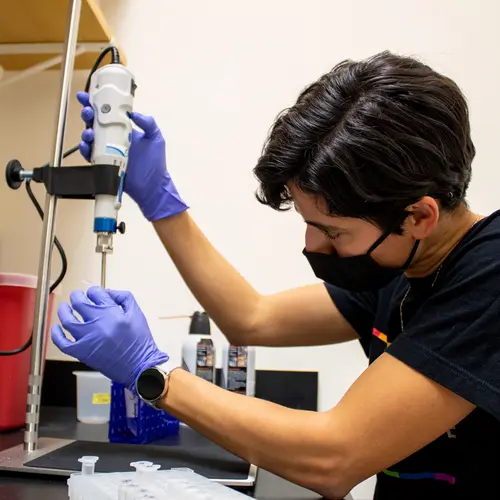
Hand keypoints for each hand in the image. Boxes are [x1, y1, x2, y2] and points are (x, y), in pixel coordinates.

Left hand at [51, 286, 168, 390]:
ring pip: (67, 320)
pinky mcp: (81, 352)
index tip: (94, 293)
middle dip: (77, 296)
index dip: (93, 291)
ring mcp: (87, 338)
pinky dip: (56, 335)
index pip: (95, 293)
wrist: (139, 366)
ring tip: (64, 307)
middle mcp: (97, 323)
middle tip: (77, 296)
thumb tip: (108, 292)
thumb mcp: (137, 314)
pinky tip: (56, 328)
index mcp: (111, 312)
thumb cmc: (140, 342)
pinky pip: (62, 343)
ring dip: (64, 311)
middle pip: (79, 303)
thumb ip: (124, 298)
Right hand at [77, 92, 187, 221]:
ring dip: (86, 132)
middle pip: (95, 123)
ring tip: (89, 132)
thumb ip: (148, 123)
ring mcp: (107, 151)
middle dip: (88, 115)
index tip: (88, 96)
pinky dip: (85, 149)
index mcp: (124, 129)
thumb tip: (134, 113)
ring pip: (90, 138)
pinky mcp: (103, 163)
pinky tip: (87, 146)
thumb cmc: (155, 164)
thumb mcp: (155, 138)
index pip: (108, 113)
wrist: (153, 186)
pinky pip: (90, 155)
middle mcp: (114, 138)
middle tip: (88, 112)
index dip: (97, 104)